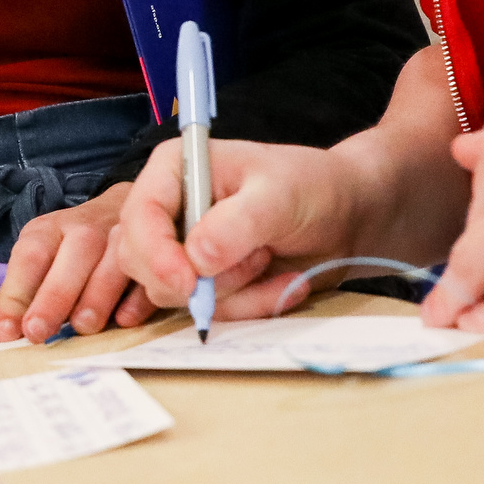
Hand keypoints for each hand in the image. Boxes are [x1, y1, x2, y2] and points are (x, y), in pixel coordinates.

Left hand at [0, 183, 155, 341]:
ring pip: (113, 263)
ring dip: (97, 298)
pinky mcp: (153, 253)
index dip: (16, 295)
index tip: (7, 331)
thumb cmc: (72, 248)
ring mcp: (123, 238)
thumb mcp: (41, 258)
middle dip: (53, 298)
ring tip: (83, 327)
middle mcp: (86, 229)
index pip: (30, 256)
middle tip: (38, 332)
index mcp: (50, 230)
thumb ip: (24, 291)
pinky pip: (147, 277)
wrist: (120, 211)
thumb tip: (8, 332)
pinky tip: (124, 320)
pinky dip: (137, 300)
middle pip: (73, 256)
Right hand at [116, 136, 366, 323]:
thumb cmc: (313, 188)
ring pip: (173, 294)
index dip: (155, 253)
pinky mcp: (201, 283)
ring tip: (268, 258)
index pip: (138, 215)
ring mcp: (181, 250)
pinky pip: (206, 312)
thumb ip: (237, 224)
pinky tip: (275, 282)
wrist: (345, 219)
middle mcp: (168, 211)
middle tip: (256, 258)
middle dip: (199, 276)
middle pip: (140, 262)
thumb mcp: (280, 195)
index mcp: (174, 170)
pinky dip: (246, 305)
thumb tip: (196, 259)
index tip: (189, 282)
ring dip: (231, 289)